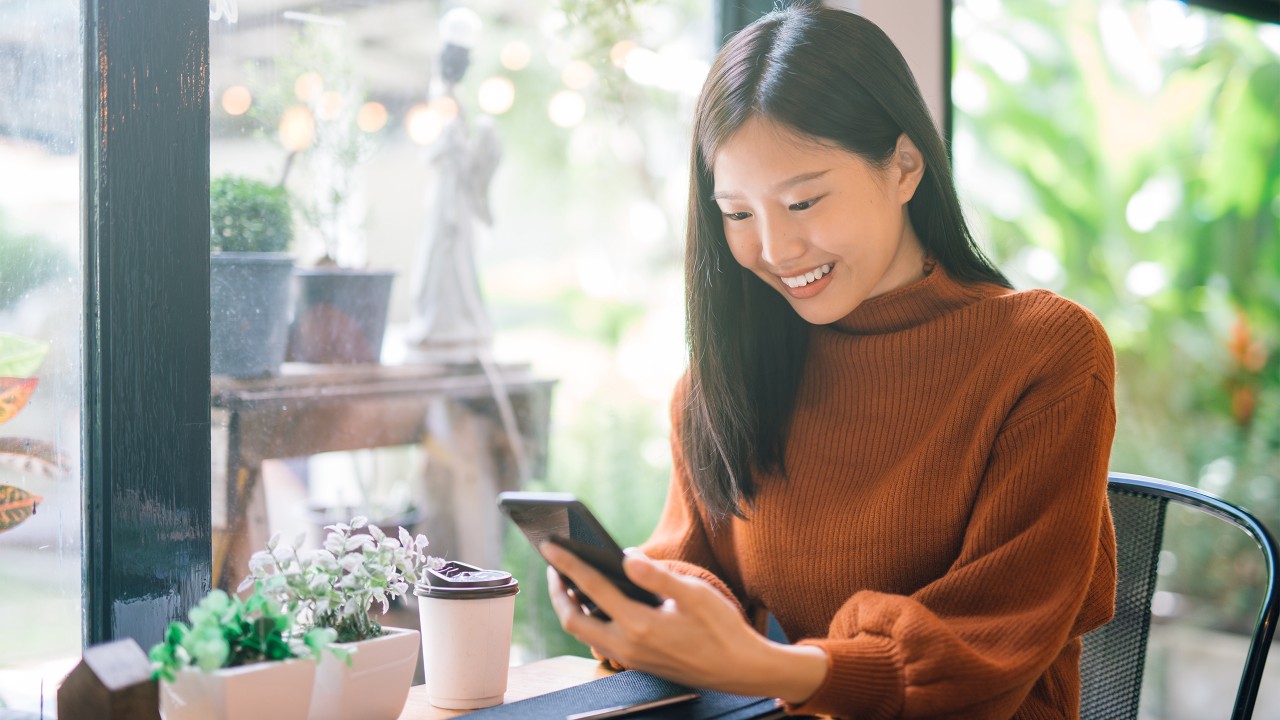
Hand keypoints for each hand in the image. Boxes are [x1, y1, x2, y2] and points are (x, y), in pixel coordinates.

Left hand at [542, 543, 827, 702]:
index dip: (568, 564)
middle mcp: (628, 645)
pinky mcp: (638, 662)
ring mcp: (631, 658)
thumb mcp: (695, 593)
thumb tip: (626, 555)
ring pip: (585, 633)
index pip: (591, 588)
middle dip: (558, 592)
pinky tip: (599, 603)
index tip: (550, 547)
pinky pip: (601, 640)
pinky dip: (590, 619)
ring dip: (572, 607)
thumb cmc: (723, 629)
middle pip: (573, 619)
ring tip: (570, 582)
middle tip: (554, 567)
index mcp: (640, 625)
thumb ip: (656, 575)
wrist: (741, 670)